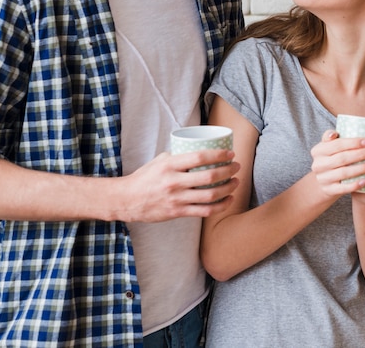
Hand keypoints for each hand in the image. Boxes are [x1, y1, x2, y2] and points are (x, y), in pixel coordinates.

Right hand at [122, 149, 239, 222]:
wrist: (128, 200)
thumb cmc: (144, 178)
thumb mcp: (159, 161)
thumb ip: (177, 156)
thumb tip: (197, 151)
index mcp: (169, 165)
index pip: (199, 157)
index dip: (218, 155)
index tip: (230, 153)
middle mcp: (174, 182)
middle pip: (209, 176)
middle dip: (228, 171)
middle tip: (236, 167)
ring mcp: (177, 198)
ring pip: (210, 195)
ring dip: (228, 188)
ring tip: (236, 182)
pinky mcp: (178, 212)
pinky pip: (204, 210)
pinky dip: (220, 206)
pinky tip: (227, 200)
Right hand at [310, 130, 364, 196]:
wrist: (323, 182)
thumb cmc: (331, 159)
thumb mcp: (327, 147)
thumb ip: (329, 136)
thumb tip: (334, 133)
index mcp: (318, 151)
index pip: (337, 144)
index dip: (354, 143)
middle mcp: (318, 164)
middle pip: (342, 158)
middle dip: (360, 154)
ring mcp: (323, 178)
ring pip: (344, 173)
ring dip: (360, 168)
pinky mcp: (328, 190)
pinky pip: (343, 188)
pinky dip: (355, 185)